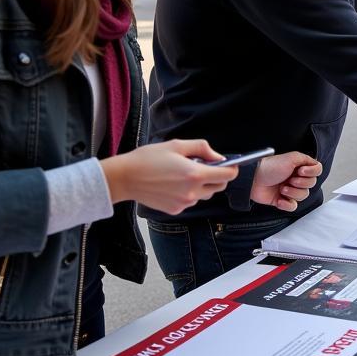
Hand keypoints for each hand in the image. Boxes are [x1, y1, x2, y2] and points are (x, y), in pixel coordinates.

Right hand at [101, 139, 238, 213]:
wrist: (124, 178)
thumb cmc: (147, 159)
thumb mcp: (176, 145)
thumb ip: (202, 148)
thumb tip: (218, 156)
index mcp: (195, 174)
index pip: (228, 175)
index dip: (231, 168)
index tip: (229, 163)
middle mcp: (193, 192)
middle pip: (219, 186)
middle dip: (217, 176)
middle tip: (205, 166)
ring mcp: (184, 203)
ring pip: (205, 194)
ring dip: (202, 185)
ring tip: (184, 174)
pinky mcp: (175, 210)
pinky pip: (191, 201)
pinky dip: (189, 193)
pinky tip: (174, 184)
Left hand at [250, 152, 322, 211]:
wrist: (253, 179)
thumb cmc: (269, 167)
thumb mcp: (291, 157)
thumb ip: (306, 159)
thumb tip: (315, 165)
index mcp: (299, 167)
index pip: (317, 171)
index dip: (311, 173)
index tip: (301, 171)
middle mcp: (296, 177)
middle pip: (311, 184)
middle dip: (300, 183)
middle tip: (289, 179)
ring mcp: (290, 189)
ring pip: (303, 196)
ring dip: (293, 193)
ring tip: (282, 188)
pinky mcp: (282, 200)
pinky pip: (293, 206)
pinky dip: (287, 204)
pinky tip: (280, 199)